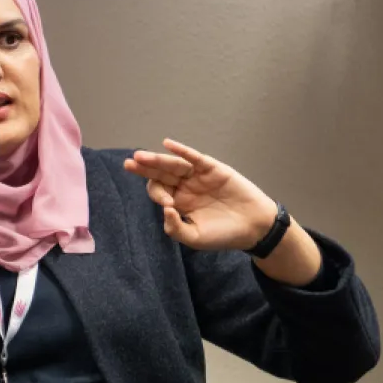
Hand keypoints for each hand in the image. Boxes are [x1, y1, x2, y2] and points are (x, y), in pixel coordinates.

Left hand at [124, 140, 278, 251]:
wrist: (253, 227)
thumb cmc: (224, 234)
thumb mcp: (195, 238)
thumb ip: (176, 228)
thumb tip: (164, 209)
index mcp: (179, 203)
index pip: (159, 192)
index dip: (158, 194)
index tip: (168, 204)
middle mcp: (186, 187)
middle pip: (161, 174)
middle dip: (144, 169)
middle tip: (129, 163)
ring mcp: (198, 176)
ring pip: (174, 165)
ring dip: (157, 159)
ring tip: (140, 156)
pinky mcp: (212, 168)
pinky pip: (194, 157)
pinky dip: (182, 151)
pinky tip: (167, 144)